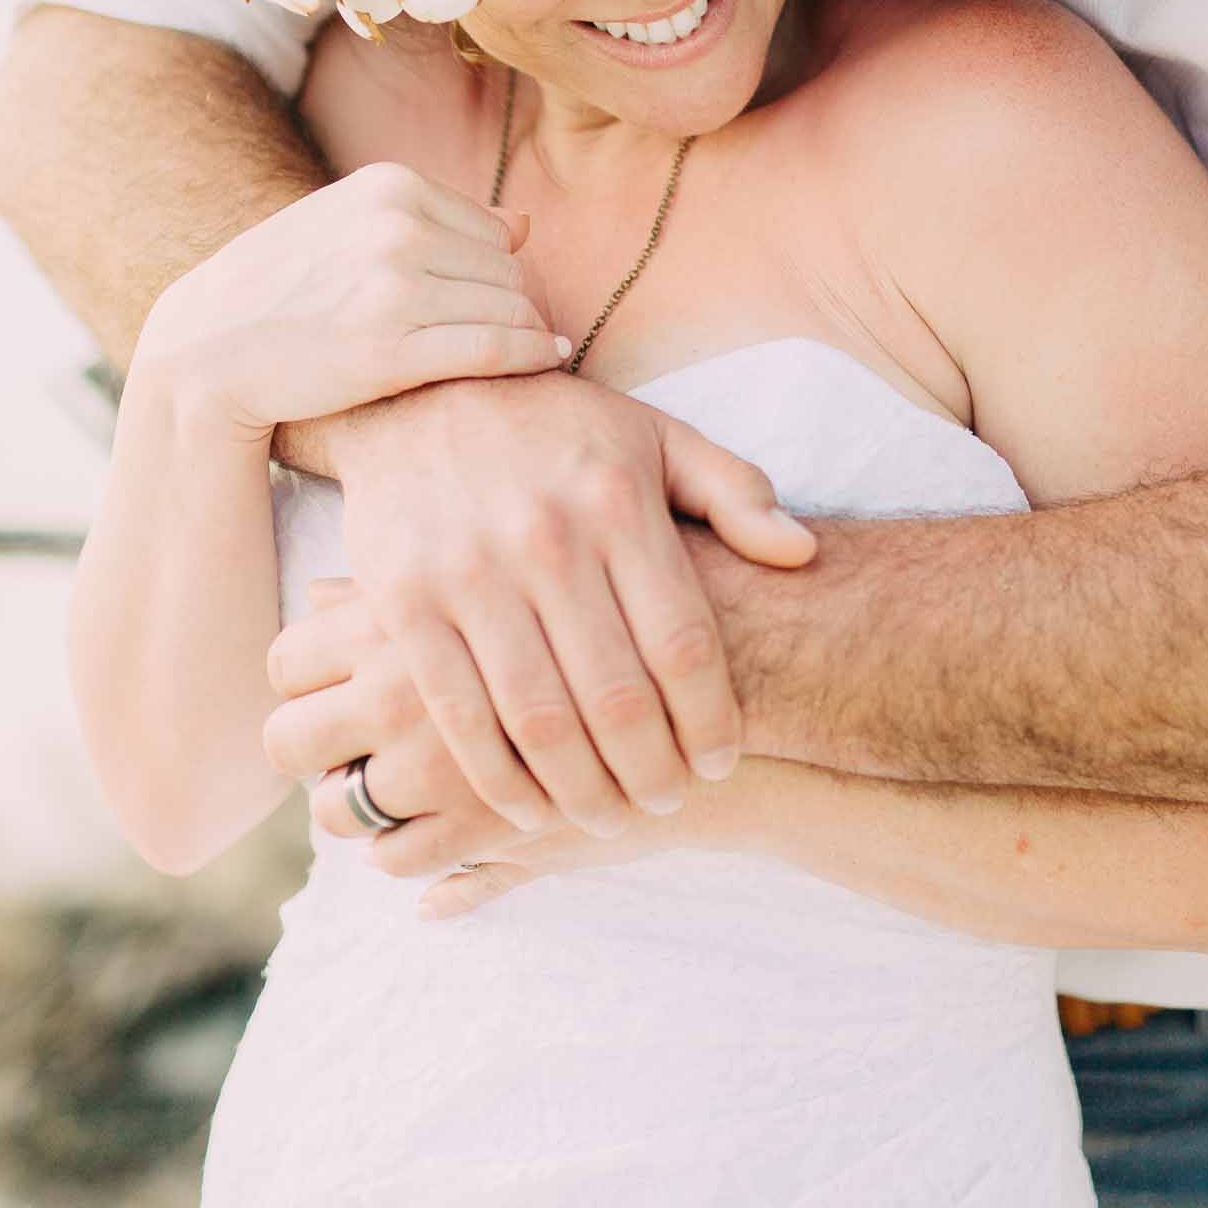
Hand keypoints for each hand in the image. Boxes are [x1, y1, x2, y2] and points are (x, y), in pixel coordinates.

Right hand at [132, 162, 566, 435]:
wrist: (203, 352)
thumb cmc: (281, 292)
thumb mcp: (348, 227)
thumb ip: (436, 220)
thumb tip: (526, 225)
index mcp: (388, 187)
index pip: (494, 232)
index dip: (501, 274)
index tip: (493, 306)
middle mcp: (395, 228)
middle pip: (507, 271)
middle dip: (514, 306)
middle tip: (509, 337)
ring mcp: (393, 288)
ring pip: (508, 308)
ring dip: (526, 333)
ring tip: (529, 352)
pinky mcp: (391, 350)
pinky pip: (494, 348)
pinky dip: (531, 355)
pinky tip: (547, 360)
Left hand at [265, 581, 708, 918]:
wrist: (749, 650)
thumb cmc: (642, 576)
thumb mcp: (522, 539)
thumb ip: (427, 557)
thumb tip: (325, 593)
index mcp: (405, 601)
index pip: (289, 657)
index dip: (295, 682)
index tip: (320, 692)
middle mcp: (408, 678)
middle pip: (294, 738)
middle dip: (303, 755)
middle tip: (330, 754)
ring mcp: (445, 756)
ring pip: (341, 810)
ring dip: (347, 815)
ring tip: (376, 802)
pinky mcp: (490, 820)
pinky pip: (405, 859)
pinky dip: (406, 861)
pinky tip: (438, 843)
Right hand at [319, 375, 816, 836]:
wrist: (416, 390)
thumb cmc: (554, 427)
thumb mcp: (654, 436)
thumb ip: (734, 491)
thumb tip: (803, 552)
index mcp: (618, 503)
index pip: (684, 644)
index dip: (710, 722)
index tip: (718, 762)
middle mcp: (546, 539)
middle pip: (618, 699)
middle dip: (651, 774)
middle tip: (666, 804)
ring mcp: (469, 573)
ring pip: (540, 722)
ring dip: (581, 794)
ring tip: (608, 817)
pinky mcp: (403, 601)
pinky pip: (460, 716)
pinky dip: (498, 779)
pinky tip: (529, 808)